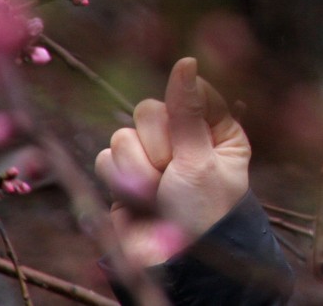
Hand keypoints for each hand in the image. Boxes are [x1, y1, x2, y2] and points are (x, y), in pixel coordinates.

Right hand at [94, 57, 250, 266]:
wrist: (175, 262)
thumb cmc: (203, 212)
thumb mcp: (201, 159)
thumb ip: (186, 111)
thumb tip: (185, 61)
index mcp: (216, 128)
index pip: (188, 90)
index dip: (182, 113)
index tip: (191, 143)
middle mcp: (184, 137)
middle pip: (149, 110)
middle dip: (158, 148)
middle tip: (173, 176)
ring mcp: (153, 155)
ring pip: (123, 135)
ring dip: (138, 169)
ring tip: (158, 194)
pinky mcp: (125, 174)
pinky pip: (105, 157)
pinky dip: (119, 180)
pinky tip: (139, 199)